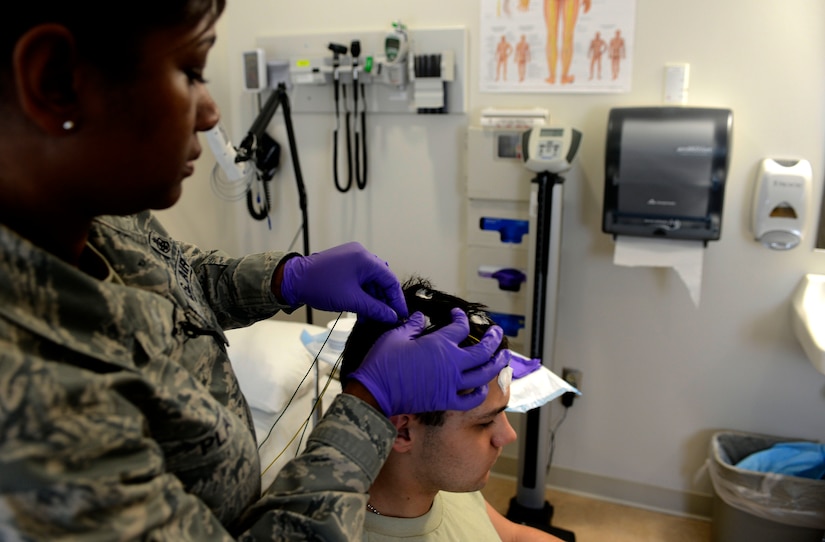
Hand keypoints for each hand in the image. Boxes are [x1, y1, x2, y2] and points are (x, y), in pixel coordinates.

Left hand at [280, 242, 406, 322]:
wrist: (293, 280)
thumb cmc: (321, 287)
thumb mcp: (352, 300)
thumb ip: (375, 309)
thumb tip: (392, 317)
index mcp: (365, 259)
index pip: (390, 280)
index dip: (397, 300)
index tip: (400, 315)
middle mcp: (361, 255)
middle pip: (381, 280)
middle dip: (384, 300)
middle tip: (388, 318)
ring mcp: (352, 258)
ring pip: (370, 281)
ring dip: (373, 299)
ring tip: (373, 317)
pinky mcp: (344, 265)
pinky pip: (360, 280)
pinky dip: (363, 294)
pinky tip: (363, 310)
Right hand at [349, 309, 506, 415]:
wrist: (375, 392)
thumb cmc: (382, 362)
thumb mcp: (395, 336)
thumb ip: (412, 325)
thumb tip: (421, 317)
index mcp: (439, 344)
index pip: (460, 327)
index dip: (461, 318)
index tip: (457, 314)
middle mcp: (451, 363)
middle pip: (482, 350)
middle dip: (493, 339)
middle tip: (498, 332)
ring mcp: (451, 383)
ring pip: (484, 374)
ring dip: (497, 363)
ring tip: (502, 356)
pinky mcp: (446, 400)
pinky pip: (471, 399)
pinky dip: (480, 393)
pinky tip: (482, 387)